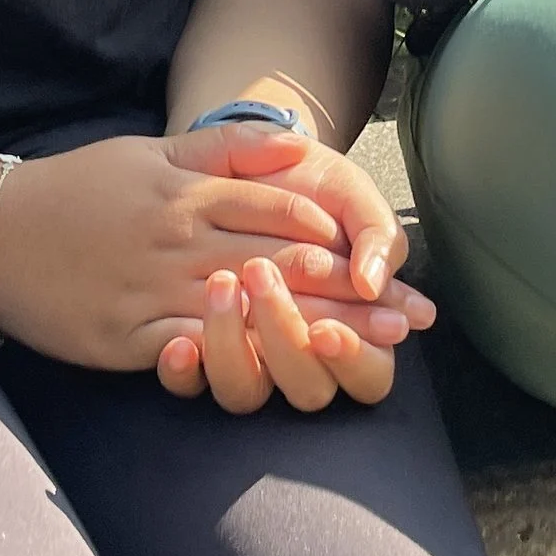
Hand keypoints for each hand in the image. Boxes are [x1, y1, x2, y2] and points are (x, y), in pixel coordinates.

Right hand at [0, 126, 429, 383]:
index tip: (400, 270)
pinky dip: (240, 363)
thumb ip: (224, 151)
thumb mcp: (149, 153)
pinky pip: (190, 350)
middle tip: (413, 319)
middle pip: (285, 265)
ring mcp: (153, 286)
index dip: (352, 243)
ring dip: (318, 333)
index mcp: (192, 192)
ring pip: (251, 311)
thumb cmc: (74, 191)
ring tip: (373, 352)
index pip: (289, 214)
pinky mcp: (125, 333)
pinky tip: (281, 377)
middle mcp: (181, 236)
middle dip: (356, 294)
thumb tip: (295, 138)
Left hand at [154, 119, 434, 412]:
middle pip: (309, 390)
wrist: (240, 162)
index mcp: (353, 324)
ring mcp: (246, 353)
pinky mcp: (195, 349)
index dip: (355, 357)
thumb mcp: (348, 192)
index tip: (329, 331)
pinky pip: (187, 385)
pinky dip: (183, 371)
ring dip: (234, 350)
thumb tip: (372, 282)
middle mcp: (299, 351)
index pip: (367, 370)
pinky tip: (179, 344)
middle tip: (267, 288)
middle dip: (292, 350)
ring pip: (245, 392)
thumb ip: (375, 234)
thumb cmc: (308, 185)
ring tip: (223, 287)